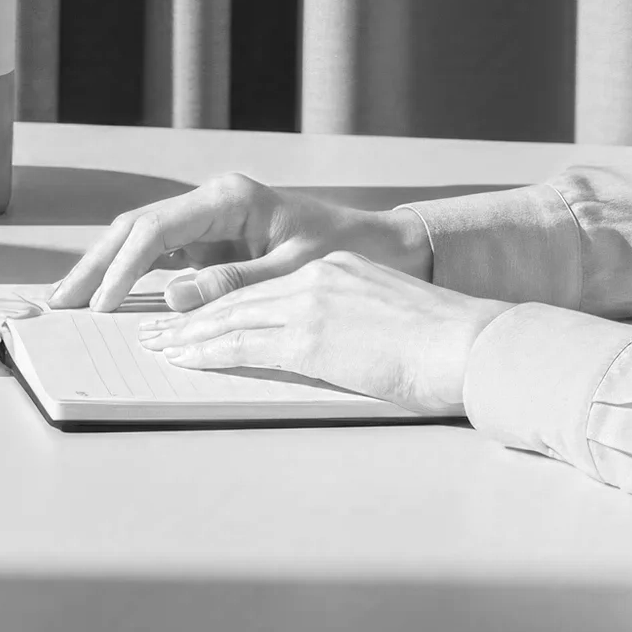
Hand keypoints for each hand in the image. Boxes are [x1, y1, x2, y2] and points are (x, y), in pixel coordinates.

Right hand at [50, 172, 431, 311]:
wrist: (386, 247)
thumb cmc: (351, 253)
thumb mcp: (296, 272)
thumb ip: (234, 284)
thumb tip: (171, 297)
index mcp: (229, 198)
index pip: (157, 230)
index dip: (123, 268)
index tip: (103, 303)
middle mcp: (211, 202)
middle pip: (135, 229)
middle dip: (95, 264)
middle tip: (59, 299)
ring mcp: (208, 221)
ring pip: (140, 240)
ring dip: (105, 269)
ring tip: (70, 299)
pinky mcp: (211, 242)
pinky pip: (160, 257)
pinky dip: (132, 277)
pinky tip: (108, 298)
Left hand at [138, 252, 508, 414]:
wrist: (474, 344)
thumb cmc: (446, 344)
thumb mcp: (388, 317)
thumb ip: (351, 321)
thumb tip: (336, 345)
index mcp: (334, 270)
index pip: (264, 287)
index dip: (223, 302)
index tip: (195, 315)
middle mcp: (315, 278)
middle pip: (237, 298)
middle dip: (192, 317)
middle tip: (157, 330)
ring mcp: (310, 305)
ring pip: (232, 318)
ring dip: (189, 335)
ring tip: (158, 347)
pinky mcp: (311, 337)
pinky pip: (245, 344)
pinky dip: (208, 352)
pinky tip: (185, 360)